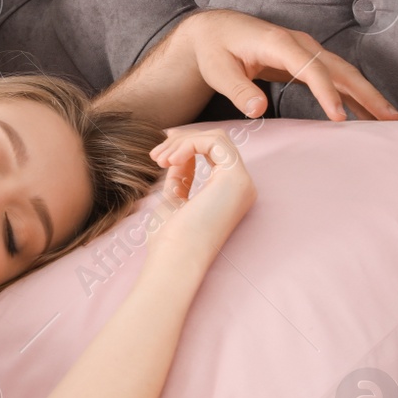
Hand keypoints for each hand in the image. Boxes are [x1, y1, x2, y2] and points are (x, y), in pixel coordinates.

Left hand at [145, 129, 256, 269]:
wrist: (175, 259)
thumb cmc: (170, 238)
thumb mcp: (175, 198)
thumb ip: (181, 176)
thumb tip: (178, 155)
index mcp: (227, 192)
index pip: (212, 153)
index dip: (185, 145)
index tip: (159, 154)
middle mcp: (240, 187)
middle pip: (215, 142)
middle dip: (181, 141)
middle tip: (156, 156)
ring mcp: (241, 183)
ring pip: (216, 138)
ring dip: (182, 142)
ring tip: (159, 159)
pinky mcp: (235, 179)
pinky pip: (215, 142)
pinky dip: (188, 144)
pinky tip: (169, 160)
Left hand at [182, 9, 397, 120]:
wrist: (215, 30)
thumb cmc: (215, 49)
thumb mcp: (217, 70)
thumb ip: (237, 89)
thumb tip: (257, 109)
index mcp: (280, 43)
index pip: (312, 69)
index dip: (328, 93)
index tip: (340, 118)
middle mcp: (300, 44)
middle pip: (341, 70)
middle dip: (368, 94)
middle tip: (392, 120)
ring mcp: (307, 51)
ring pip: (345, 74)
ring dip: (369, 95)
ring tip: (394, 119)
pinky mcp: (307, 60)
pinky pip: (336, 78)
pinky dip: (355, 94)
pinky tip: (369, 112)